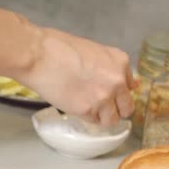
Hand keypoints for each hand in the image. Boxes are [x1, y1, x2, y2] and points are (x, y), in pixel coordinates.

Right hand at [20, 28, 135, 125]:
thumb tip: (114, 80)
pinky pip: (93, 121)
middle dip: (114, 108)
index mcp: (120, 62)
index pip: (130, 87)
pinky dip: (85, 117)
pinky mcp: (86, 109)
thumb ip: (107, 66)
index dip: (117, 92)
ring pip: (111, 119)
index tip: (109, 95)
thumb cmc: (57, 48)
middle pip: (127, 107)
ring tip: (85, 108)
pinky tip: (74, 106)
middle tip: (99, 106)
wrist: (38, 56)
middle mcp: (117, 81)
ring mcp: (103, 97)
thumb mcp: (91, 50)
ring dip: (100, 116)